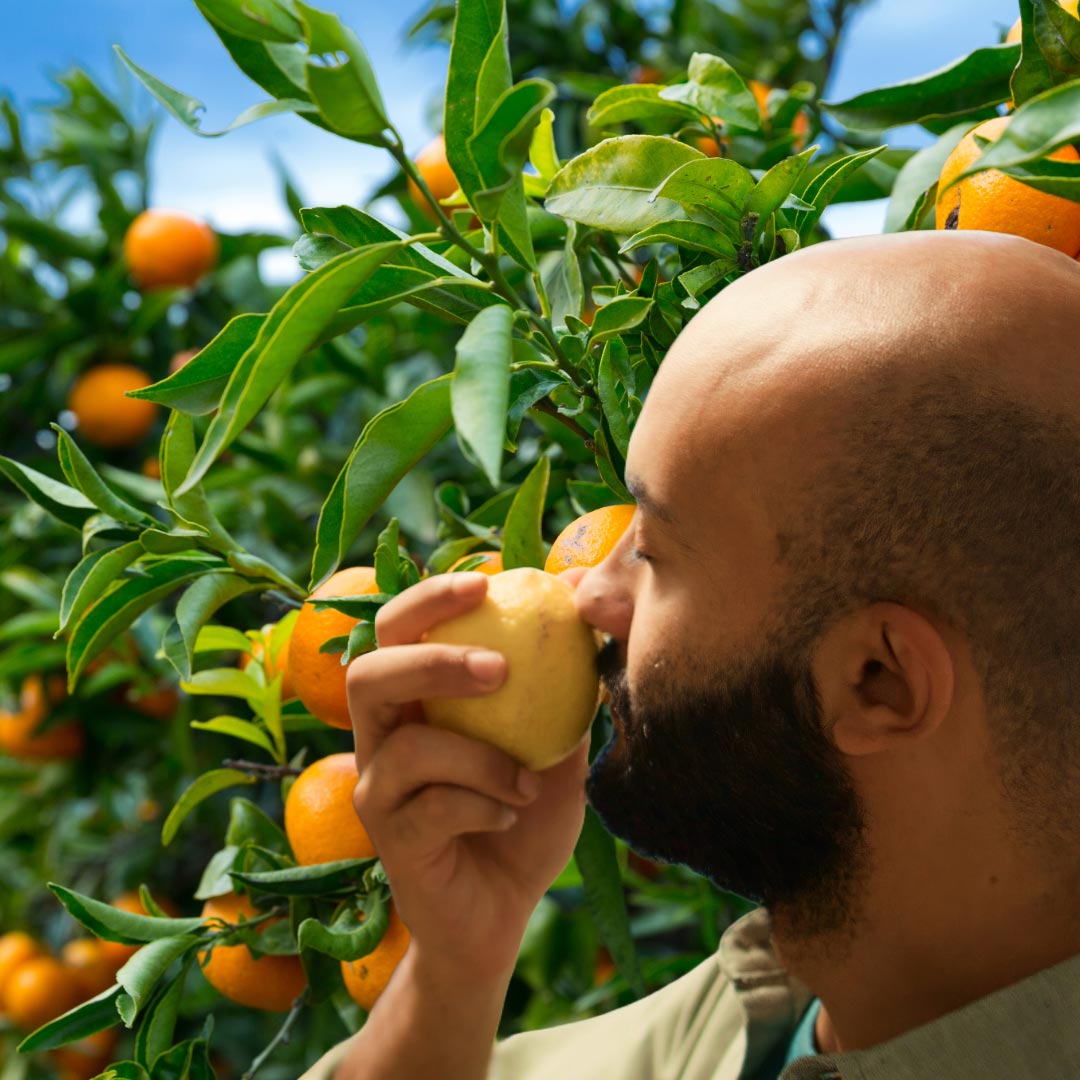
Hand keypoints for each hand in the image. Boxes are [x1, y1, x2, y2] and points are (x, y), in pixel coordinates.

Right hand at [348, 572, 589, 985]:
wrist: (503, 911)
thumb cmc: (523, 814)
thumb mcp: (556, 741)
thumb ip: (562, 677)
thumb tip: (587, 592)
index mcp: (413, 702)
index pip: (395, 630)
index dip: (427, 598)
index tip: (486, 583)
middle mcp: (382, 740)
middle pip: (367, 673)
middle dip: (433, 660)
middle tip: (499, 669)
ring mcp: (377, 793)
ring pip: (406, 748)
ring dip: (481, 757)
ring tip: (526, 778)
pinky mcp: (391, 842)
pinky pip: (435, 807)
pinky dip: (487, 804)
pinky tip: (512, 814)